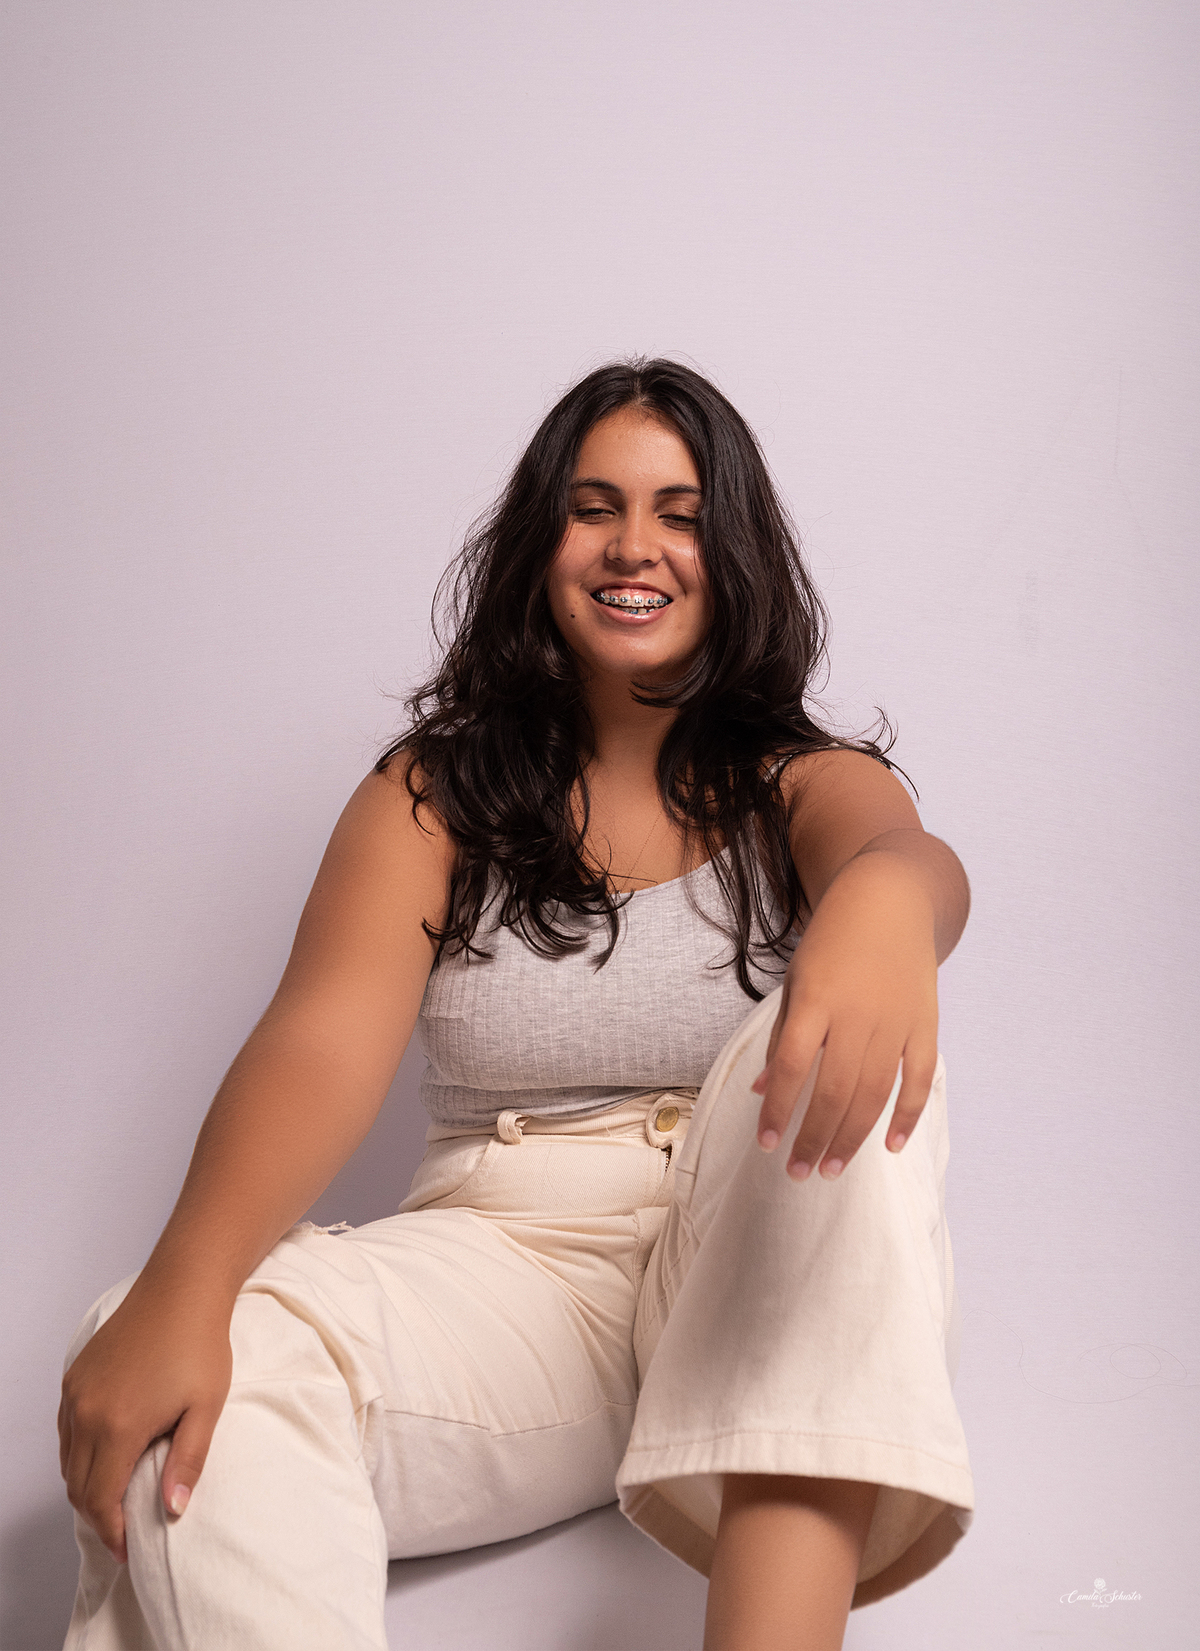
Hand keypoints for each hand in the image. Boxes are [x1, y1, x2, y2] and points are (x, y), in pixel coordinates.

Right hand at [58, 1277, 232, 1563]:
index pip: (101, 1500)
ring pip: (67, 1461)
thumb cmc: (201, 1345)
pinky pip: (65, 1431)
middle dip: (98, 1516)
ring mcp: (76, 1394)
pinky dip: (78, 1455)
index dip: (112, 1532)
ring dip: (86, 1486)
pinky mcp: (74, 1377)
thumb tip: (172, 1511)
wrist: (181, 1288)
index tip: (129, 1550)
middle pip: (78, 1486)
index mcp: (119, 1427)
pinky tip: (104, 1457)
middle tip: (124, 1530)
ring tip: (115, 1499)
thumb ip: (187, 1462)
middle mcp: (87, 1413)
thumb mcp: (206, 1407)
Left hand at [751, 853, 938, 1179]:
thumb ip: (782, 1035)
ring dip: (851, 1137)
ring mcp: (896, 1021)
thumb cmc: (832, 942)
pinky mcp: (925, 1024)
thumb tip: (760, 1088)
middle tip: (798, 1172)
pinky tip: (889, 1146)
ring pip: (874, 1094)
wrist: (890, 900)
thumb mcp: (797, 980)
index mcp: (816, 999)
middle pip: (833, 1090)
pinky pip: (919, 1080)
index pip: (791, 1066)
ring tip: (831, 1168)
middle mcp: (857, 1013)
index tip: (766, 1143)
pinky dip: (907, 1116)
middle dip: (813, 1137)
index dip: (777, 1108)